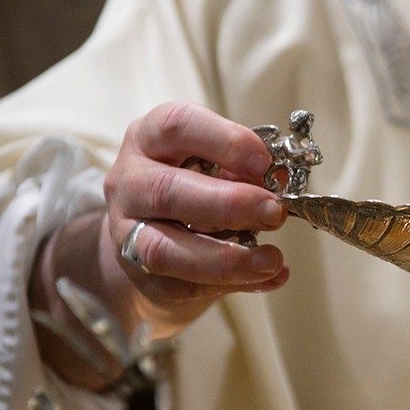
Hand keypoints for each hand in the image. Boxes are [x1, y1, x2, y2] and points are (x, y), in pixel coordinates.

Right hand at [33, 103, 290, 386]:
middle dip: (229, 204)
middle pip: (167, 191)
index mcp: (150, 138)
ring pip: (162, 249)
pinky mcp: (139, 274)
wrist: (148, 236)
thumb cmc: (192, 187)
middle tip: (275, 212)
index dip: (225, 142)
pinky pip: (182, 284)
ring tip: (272, 260)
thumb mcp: (214, 166)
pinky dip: (232, 283)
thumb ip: (244, 172)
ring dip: (225, 258)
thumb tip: (284, 179)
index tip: (266, 163)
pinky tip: (268, 277)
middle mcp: (128, 181)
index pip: (177, 125)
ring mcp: (125, 231)